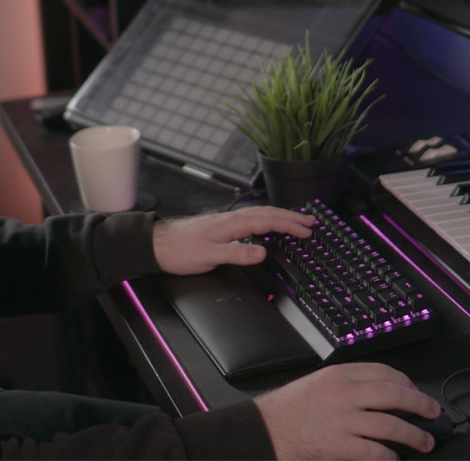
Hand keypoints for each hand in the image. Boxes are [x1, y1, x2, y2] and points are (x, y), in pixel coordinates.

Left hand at [152, 206, 314, 275]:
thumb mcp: (210, 256)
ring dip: (281, 217)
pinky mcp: (223, 225)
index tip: (306, 230)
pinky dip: (267, 219)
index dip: (290, 225)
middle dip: (291, 217)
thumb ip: (237, 254)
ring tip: (296, 221)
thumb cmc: (181, 250)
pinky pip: (253, 218)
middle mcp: (232, 218)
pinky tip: (268, 225)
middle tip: (311, 222)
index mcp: (233, 223)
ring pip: (261, 214)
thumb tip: (263, 252)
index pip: (269, 221)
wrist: (159, 244)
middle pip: (268, 213)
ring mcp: (228, 220)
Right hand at [255, 363, 441, 459]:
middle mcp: (344, 394)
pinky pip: (375, 451)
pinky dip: (390, 456)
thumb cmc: (289, 408)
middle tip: (433, 412)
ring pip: (391, 424)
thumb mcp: (319, 382)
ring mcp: (343, 420)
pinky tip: (395, 458)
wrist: (265, 429)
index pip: (385, 372)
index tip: (416, 391)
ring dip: (414, 435)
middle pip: (395, 394)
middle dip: (421, 404)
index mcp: (340, 375)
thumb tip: (380, 392)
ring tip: (425, 441)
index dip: (407, 382)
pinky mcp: (339, 445)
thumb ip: (347, 383)